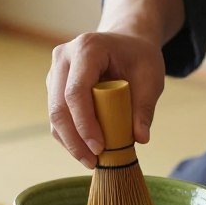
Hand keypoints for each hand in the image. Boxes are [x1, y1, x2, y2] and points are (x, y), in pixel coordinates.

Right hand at [47, 31, 164, 167]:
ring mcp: (55, 72)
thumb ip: (145, 107)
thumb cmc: (139, 57)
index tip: (100, 148)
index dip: (84, 123)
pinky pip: (57, 116)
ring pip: (54, 114)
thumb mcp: (151, 77)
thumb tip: (140, 138)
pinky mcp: (54, 86)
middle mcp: (63, 57)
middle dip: (74, 139)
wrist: (126, 42)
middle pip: (58, 106)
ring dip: (69, 142)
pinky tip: (84, 150)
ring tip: (90, 160)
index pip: (76, 91)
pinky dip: (69, 136)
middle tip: (92, 162)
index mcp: (87, 48)